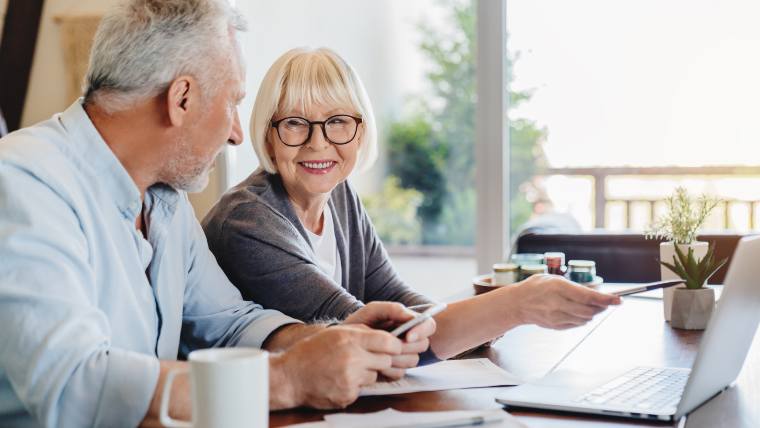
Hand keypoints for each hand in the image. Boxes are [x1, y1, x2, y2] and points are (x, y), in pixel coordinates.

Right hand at [271, 324, 401, 408]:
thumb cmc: (311, 352)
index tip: (393, 347)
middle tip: (367, 359)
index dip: (394, 345)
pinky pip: (362, 390)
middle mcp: (352, 358)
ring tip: (346, 369)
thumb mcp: (335, 333)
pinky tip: (338, 381)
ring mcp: (350, 379)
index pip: (388, 342)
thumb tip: (386, 336)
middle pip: (386, 361)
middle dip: (381, 360)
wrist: (289, 377)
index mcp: (350, 339)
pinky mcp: (347, 395)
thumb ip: (361, 332)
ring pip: (374, 376)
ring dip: (366, 374)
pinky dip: (354, 386)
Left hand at [344, 302, 435, 378]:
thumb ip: (392, 309)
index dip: (421, 331)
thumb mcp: (372, 311)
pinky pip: (401, 373)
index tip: (407, 336)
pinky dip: (388, 369)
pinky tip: (376, 364)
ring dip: (396, 358)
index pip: (429, 325)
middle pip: (423, 345)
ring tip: (379, 353)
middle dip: (406, 346)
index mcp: (407, 323)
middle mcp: (409, 340)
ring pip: (413, 360)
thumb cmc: (358, 324)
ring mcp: (403, 356)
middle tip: (389, 345)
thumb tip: (411, 317)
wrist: (341, 343)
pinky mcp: (395, 370)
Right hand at [510, 274, 620, 328]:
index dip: (605, 299)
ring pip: (585, 319)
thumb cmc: (536, 287)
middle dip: (601, 307)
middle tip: (607, 302)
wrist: (517, 303)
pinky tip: (577, 311)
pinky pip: (577, 324)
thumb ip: (574, 287)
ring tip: (589, 306)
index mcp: (557, 287)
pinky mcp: (555, 326)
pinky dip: (582, 318)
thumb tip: (597, 294)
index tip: (618, 300)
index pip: (587, 296)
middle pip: (589, 310)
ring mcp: (556, 317)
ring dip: (592, 313)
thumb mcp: (554, 279)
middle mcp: (557, 304)